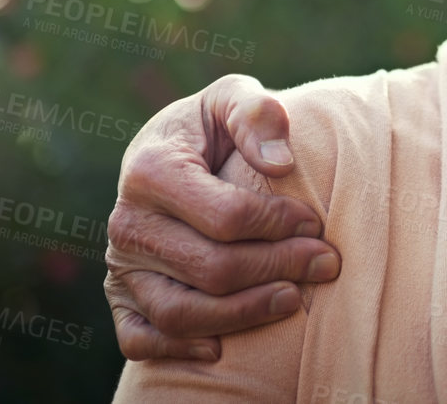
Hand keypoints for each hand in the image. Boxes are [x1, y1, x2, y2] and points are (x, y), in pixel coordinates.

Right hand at [104, 74, 341, 360]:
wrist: (170, 152)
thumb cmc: (210, 127)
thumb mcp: (231, 97)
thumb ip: (256, 112)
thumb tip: (280, 163)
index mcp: (150, 169)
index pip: (227, 216)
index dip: (280, 224)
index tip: (317, 222)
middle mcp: (126, 222)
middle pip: (211, 268)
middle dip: (279, 268)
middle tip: (326, 263)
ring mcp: (119, 265)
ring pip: (180, 313)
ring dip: (245, 314)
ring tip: (294, 299)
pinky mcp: (119, 296)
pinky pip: (140, 339)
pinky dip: (178, 350)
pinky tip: (222, 347)